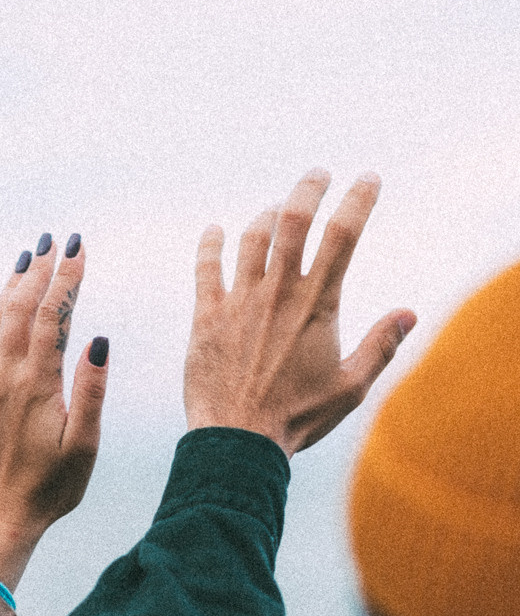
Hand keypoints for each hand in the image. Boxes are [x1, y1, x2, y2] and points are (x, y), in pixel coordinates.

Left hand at [0, 235, 108, 590]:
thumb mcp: (84, 444)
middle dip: (38, 270)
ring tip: (27, 258)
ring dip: (11, 285)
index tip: (79, 248)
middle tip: (54, 240)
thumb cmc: (51, 487)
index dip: (66, 278)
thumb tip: (98, 338)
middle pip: (19, 307)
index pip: (52, 315)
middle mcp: (2, 376)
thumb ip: (91, 390)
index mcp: (36, 383)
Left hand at [183, 170, 415, 458]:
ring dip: (266, 216)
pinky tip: (214, 230)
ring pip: (251, 237)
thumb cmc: (297, 418)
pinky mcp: (206, 316)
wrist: (238, 440)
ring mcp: (239, 301)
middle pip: (293, 220)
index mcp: (317, 305)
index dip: (358, 200)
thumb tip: (409, 313)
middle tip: (318, 175)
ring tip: (276, 211)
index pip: (343, 235)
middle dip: (308, 188)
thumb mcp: (350, 387)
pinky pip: (206, 268)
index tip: (368, 179)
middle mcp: (278, 293)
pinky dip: (210, 244)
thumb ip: (380, 346)